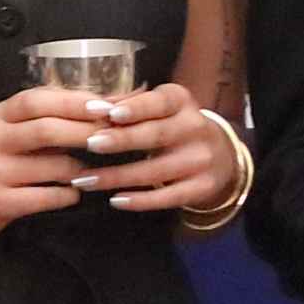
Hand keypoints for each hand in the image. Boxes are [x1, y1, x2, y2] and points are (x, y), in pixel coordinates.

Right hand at [0, 84, 114, 237]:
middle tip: (114, 136)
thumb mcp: (6, 130)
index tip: (107, 106)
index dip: (74, 102)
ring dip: (81, 169)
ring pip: (54, 167)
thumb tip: (99, 103)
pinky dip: (69, 195)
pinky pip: (48, 197)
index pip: (37, 100)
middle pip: (47, 130)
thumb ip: (42, 117)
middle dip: (86, 132)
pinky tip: (72, 193)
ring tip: (91, 172)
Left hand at [83, 83, 244, 217]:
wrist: (219, 156)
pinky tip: (116, 200)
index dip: (136, 108)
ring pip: (155, 171)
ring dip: (117, 177)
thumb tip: (93, 107)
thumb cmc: (173, 126)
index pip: (159, 103)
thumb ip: (127, 105)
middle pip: (156, 135)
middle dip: (122, 140)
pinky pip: (167, 197)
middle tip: (91, 144)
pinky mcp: (202, 187)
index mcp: (181, 102)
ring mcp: (201, 160)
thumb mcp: (158, 108)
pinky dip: (139, 201)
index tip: (110, 114)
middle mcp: (195, 128)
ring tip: (85, 180)